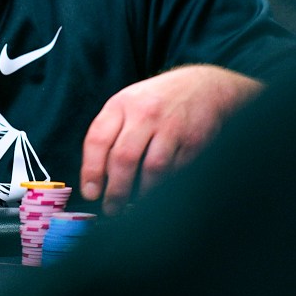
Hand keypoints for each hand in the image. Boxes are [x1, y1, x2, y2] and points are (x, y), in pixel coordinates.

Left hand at [80, 65, 261, 214]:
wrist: (205, 87)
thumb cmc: (157, 101)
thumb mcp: (128, 105)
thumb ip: (110, 134)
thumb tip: (96, 179)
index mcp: (121, 105)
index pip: (98, 139)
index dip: (91, 171)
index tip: (90, 194)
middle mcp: (144, 114)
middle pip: (124, 158)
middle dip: (115, 191)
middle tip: (111, 208)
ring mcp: (170, 128)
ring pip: (151, 169)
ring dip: (140, 194)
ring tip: (133, 205)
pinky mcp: (192, 142)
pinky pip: (174, 172)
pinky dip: (162, 187)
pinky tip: (156, 193)